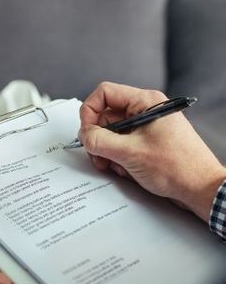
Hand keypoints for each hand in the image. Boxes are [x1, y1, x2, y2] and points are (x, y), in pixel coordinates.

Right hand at [78, 82, 225, 221]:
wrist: (200, 189)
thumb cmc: (178, 167)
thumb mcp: (129, 152)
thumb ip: (99, 141)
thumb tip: (83, 135)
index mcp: (145, 102)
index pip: (104, 93)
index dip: (90, 111)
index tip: (86, 132)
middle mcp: (145, 111)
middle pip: (105, 116)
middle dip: (98, 138)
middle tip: (97, 155)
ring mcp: (146, 127)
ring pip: (111, 133)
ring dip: (106, 151)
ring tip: (113, 165)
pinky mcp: (146, 142)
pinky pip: (121, 144)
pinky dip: (117, 157)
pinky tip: (125, 169)